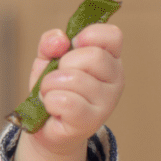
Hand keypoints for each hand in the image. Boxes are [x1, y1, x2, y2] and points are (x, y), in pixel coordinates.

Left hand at [28, 23, 123, 154]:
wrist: (45, 124)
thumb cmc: (54, 87)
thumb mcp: (48, 58)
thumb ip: (50, 43)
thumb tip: (60, 40)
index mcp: (109, 58)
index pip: (113, 35)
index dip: (89, 35)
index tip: (73, 45)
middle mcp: (115, 79)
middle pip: (93, 56)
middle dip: (64, 63)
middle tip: (58, 76)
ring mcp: (107, 102)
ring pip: (75, 79)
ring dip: (51, 84)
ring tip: (52, 92)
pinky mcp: (92, 121)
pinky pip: (66, 101)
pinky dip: (50, 101)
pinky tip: (53, 106)